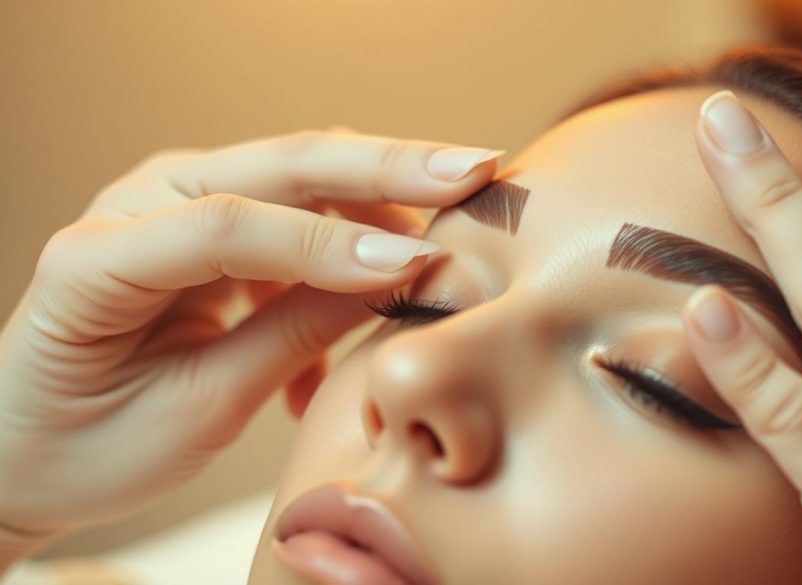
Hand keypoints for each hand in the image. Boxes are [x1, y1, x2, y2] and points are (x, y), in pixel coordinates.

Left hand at [0, 128, 500, 559]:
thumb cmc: (90, 441)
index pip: (230, 225)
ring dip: (384, 204)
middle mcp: (144, 201)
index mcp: (102, 253)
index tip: (412, 268)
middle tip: (475, 168)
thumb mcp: (196, 408)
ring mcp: (182, 202)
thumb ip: (292, 337)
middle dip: (386, 166)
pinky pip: (303, 218)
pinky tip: (372, 310)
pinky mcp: (216, 224)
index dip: (328, 244)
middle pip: (280, 164)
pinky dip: (353, 252)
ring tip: (449, 245)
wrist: (32, 448)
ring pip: (304, 177)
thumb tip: (395, 282)